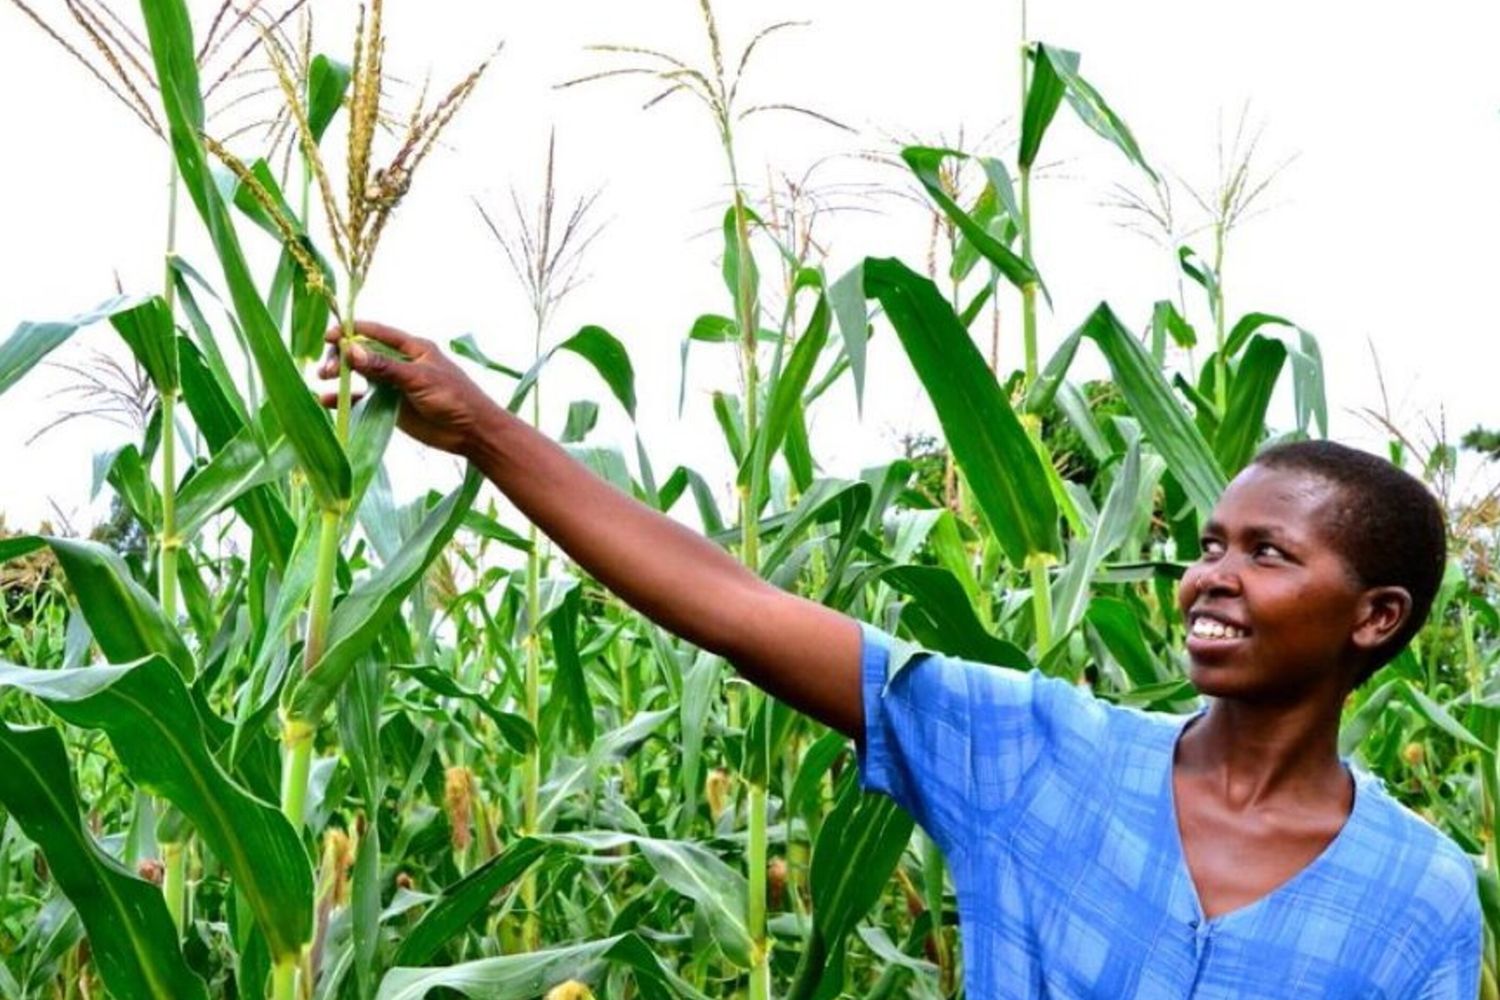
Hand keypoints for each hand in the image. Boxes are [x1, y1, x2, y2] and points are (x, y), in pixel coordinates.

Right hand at [319, 321, 495, 456]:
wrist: (472, 432)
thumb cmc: (454, 398)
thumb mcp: (419, 379)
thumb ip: (385, 367)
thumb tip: (350, 350)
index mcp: (412, 348)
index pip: (376, 333)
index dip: (351, 332)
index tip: (329, 336)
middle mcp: (401, 363)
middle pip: (363, 353)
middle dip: (342, 357)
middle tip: (328, 370)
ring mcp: (395, 385)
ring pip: (360, 375)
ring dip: (341, 376)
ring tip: (323, 380)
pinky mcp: (391, 407)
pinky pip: (364, 400)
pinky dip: (346, 400)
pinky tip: (328, 402)